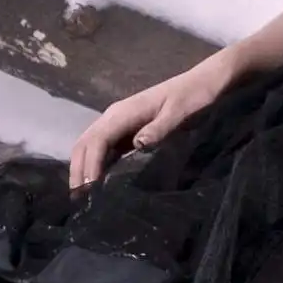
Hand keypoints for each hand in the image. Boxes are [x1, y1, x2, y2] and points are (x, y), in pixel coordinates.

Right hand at [68, 58, 230, 187]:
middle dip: (78, 170)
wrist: (204, 82)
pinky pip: (104, 149)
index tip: (89, 189)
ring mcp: (119, 123)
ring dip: (83, 169)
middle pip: (85, 144)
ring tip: (83, 197)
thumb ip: (159, 128)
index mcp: (123, 113)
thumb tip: (136, 145)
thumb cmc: (194, 96)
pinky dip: (96, 165)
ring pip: (90, 146)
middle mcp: (114, 117)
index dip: (90, 165)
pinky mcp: (127, 131)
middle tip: (78, 200)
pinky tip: (99, 183)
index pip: (97, 140)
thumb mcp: (180, 111)